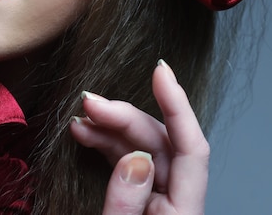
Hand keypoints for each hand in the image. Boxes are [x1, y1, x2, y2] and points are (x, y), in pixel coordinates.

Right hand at [70, 60, 208, 213]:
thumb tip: (135, 159)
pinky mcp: (142, 201)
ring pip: (141, 148)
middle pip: (160, 142)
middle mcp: (176, 202)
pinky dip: (106, 144)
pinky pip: (129, 161)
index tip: (159, 71)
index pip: (192, 149)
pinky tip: (88, 134)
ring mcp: (159, 200)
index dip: (177, 104)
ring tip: (80, 120)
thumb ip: (125, 202)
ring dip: (109, 128)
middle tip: (88, 102)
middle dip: (123, 116)